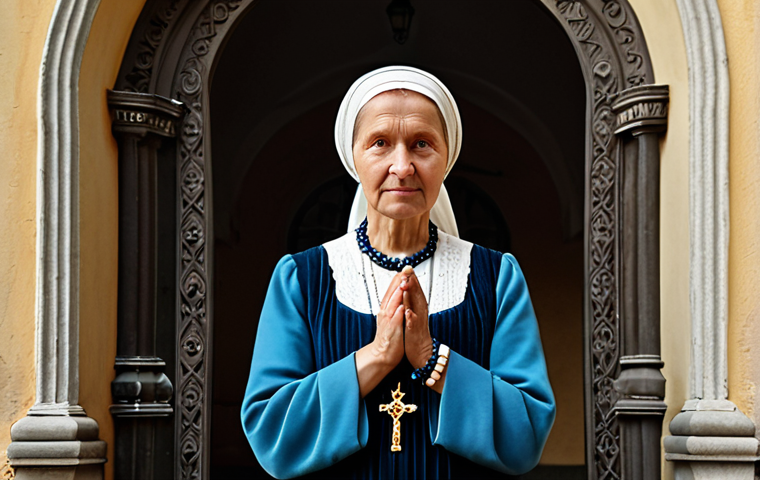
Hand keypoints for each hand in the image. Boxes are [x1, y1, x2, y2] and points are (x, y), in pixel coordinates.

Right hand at [355, 272, 405, 396]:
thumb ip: (394, 304)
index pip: (391, 290)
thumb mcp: (391, 317)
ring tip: (403, 284)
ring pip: (392, 305)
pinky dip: (398, 313)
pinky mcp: (392, 331)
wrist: (383, 354)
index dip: (397, 279)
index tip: (404, 268)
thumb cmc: (389, 336)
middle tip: (404, 270)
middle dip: (397, 282)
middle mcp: (385, 312)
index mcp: (386, 308)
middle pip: (391, 294)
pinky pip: (395, 321)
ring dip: (397, 294)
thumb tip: (399, 292)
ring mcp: (388, 321)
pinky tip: (402, 307)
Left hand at [400, 266, 433, 368]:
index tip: (407, 267)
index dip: (411, 278)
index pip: (415, 290)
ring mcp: (417, 321)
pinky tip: (408, 311)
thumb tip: (408, 286)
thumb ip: (411, 300)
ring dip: (410, 295)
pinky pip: (412, 323)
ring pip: (415, 306)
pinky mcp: (414, 332)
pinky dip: (411, 317)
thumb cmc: (414, 332)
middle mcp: (419, 312)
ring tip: (407, 284)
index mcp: (417, 307)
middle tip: (408, 270)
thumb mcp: (412, 313)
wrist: (420, 351)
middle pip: (416, 294)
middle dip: (412, 282)